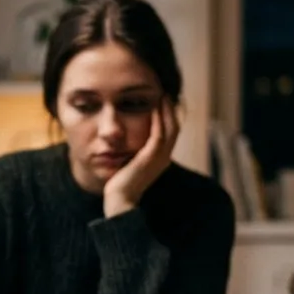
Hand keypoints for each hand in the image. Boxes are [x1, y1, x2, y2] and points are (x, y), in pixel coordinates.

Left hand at [104, 98, 178, 217]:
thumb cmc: (120, 185)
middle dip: (171, 110)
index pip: (170, 133)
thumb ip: (134, 152)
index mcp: (161, 159)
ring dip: (167, 111)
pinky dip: (159, 119)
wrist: (119, 201)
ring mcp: (159, 159)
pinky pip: (159, 134)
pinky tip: (155, 107)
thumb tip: (127, 140)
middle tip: (166, 92)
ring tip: (163, 95)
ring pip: (170, 129)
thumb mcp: (130, 164)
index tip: (163, 100)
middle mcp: (164, 158)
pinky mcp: (150, 158)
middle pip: (174, 128)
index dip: (169, 116)